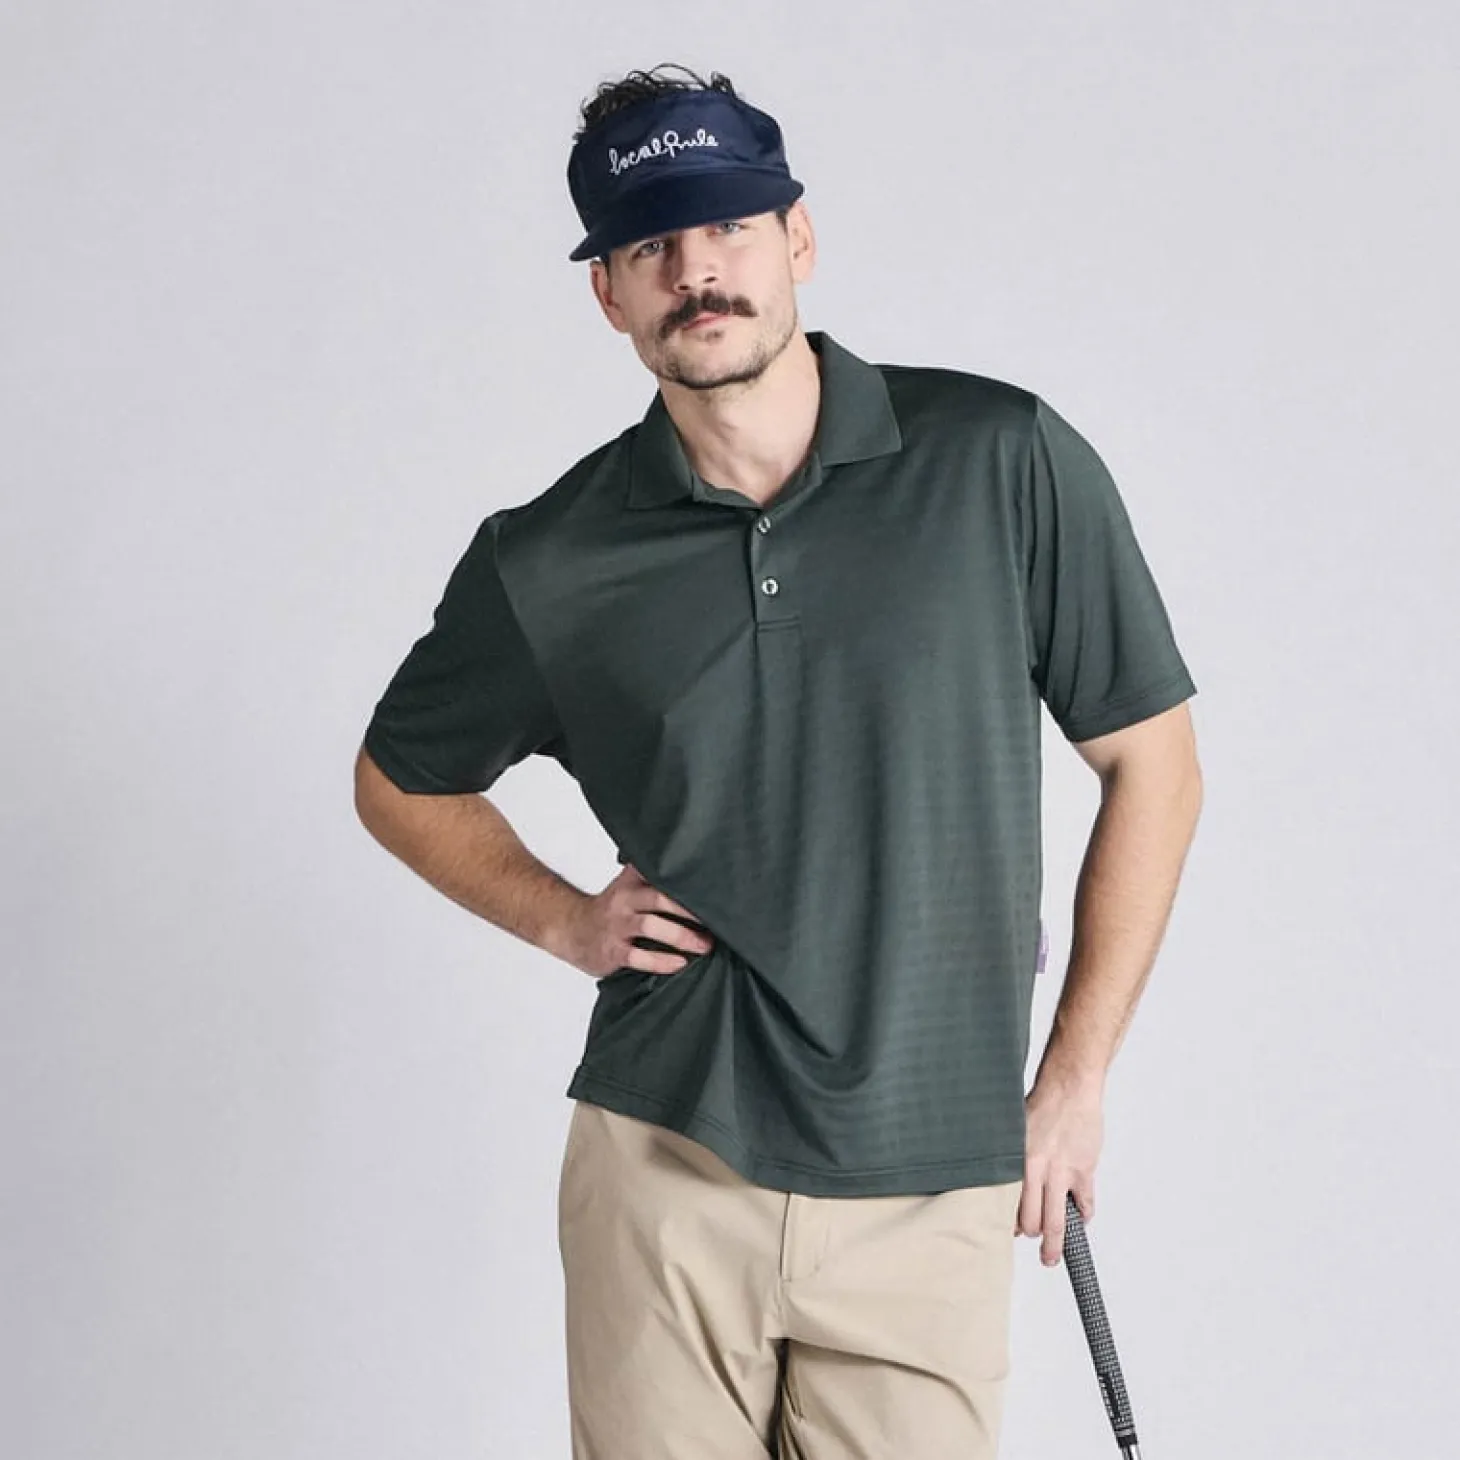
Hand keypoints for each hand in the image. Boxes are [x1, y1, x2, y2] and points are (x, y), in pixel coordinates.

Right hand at [560, 861, 715, 979]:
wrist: (571, 930)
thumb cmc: (610, 910)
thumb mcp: (627, 885)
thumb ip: (651, 876)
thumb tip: (692, 869)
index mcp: (630, 882)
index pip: (657, 873)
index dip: (683, 879)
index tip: (709, 887)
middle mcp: (624, 901)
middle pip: (658, 898)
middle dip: (689, 911)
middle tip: (715, 921)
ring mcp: (617, 926)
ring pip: (650, 926)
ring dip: (680, 937)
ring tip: (703, 946)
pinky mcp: (613, 951)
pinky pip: (639, 957)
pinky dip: (661, 961)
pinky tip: (679, 963)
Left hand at [1015, 1073, 1103, 1266]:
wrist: (1069, 1088)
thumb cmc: (1041, 1105)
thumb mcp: (1016, 1132)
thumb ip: (1014, 1159)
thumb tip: (1005, 1183)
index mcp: (1018, 1161)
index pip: (1010, 1204)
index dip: (1011, 1224)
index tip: (1011, 1233)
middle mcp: (1038, 1171)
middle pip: (1033, 1221)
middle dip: (1034, 1239)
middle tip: (1036, 1250)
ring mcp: (1063, 1174)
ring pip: (1057, 1222)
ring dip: (1055, 1245)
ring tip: (1052, 1258)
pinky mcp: (1085, 1171)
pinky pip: (1086, 1205)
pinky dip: (1084, 1216)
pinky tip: (1080, 1220)